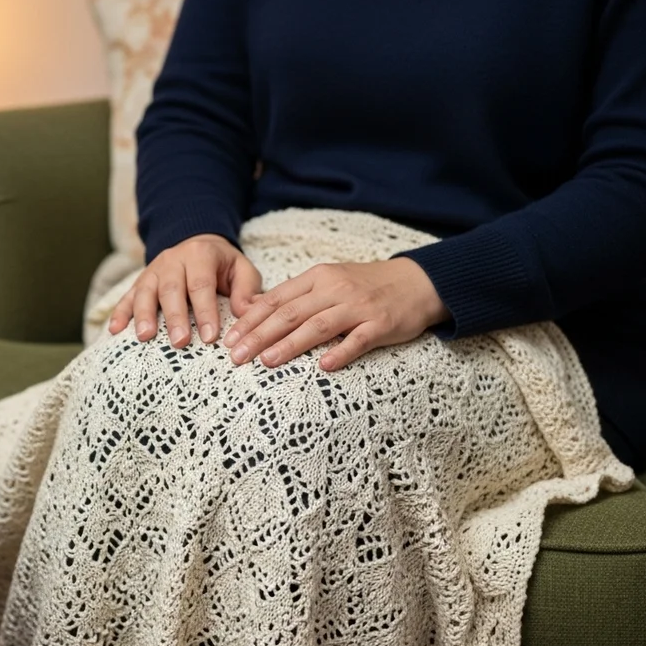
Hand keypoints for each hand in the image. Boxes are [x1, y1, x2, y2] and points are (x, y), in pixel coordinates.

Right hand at [109, 234, 261, 346]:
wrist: (196, 244)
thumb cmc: (222, 265)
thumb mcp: (242, 269)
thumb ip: (247, 290)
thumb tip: (246, 314)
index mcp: (200, 255)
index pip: (201, 285)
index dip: (205, 311)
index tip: (210, 337)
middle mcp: (173, 260)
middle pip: (171, 289)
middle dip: (174, 317)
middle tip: (179, 342)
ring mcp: (153, 270)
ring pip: (145, 291)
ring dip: (144, 315)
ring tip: (145, 337)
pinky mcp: (139, 281)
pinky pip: (126, 296)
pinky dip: (120, 313)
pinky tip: (115, 330)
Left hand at [223, 258, 448, 370]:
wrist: (417, 281)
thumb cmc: (364, 285)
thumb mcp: (326, 280)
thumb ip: (293, 294)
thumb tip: (252, 306)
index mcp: (317, 278)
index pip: (276, 300)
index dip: (250, 320)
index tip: (228, 339)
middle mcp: (334, 290)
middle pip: (290, 314)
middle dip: (259, 336)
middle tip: (236, 356)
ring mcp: (358, 307)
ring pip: (318, 326)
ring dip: (290, 345)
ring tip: (267, 362)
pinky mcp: (380, 324)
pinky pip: (358, 340)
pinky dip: (340, 353)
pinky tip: (323, 367)